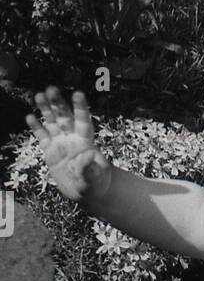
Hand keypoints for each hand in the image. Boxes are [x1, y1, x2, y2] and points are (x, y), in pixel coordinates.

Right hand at [26, 87, 111, 202]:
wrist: (85, 191)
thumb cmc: (96, 183)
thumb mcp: (96, 177)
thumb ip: (91, 167)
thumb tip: (89, 156)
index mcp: (86, 141)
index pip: (83, 121)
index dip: (80, 108)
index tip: (78, 93)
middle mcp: (72, 138)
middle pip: (65, 117)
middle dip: (58, 103)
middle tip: (51, 89)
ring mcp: (60, 143)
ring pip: (52, 122)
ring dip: (46, 109)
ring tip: (39, 95)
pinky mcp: (50, 151)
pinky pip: (42, 136)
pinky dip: (36, 127)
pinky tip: (30, 117)